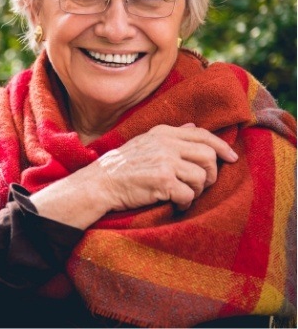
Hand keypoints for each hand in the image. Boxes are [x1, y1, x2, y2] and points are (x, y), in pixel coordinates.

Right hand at [97, 124, 237, 211]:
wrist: (100, 183)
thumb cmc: (121, 167)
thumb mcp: (144, 142)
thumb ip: (171, 135)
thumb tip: (193, 126)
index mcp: (162, 132)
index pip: (203, 135)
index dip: (222, 147)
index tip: (232, 158)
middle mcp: (166, 143)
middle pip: (208, 156)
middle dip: (210, 174)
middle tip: (200, 186)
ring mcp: (165, 161)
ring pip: (201, 177)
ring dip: (196, 191)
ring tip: (182, 195)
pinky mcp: (163, 180)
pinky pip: (189, 194)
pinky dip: (185, 203)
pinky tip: (175, 204)